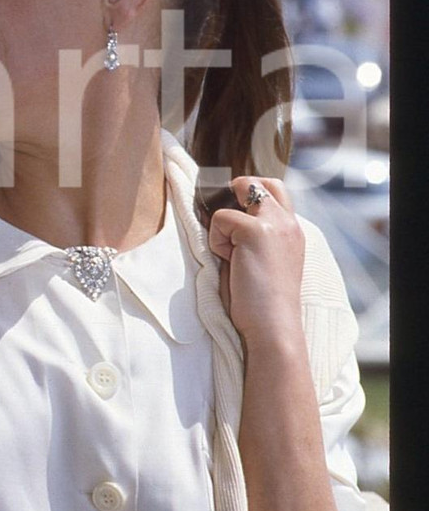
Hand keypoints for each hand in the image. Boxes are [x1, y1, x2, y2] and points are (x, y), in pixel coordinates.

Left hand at [208, 176, 304, 346]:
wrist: (273, 328)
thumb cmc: (260, 304)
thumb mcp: (261, 261)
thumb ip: (250, 236)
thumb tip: (221, 219)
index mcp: (292, 231)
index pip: (273, 191)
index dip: (248, 197)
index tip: (235, 226)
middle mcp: (288, 223)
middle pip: (259, 181)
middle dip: (237, 192)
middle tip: (228, 227)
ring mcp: (275, 224)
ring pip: (238, 193)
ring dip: (225, 224)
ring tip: (232, 255)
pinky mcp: (256, 231)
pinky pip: (220, 219)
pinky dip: (217, 241)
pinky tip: (230, 262)